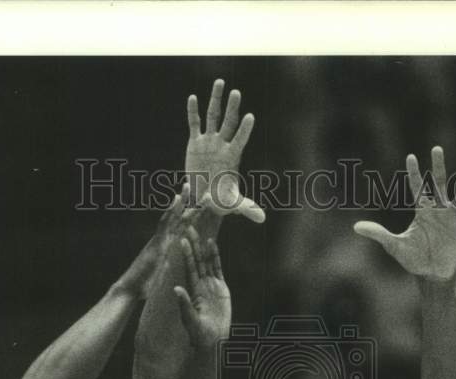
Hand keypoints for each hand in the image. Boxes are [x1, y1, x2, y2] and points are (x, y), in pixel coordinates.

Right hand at [118, 186, 188, 298]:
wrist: (130, 290)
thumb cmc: (144, 287)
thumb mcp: (163, 278)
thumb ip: (170, 270)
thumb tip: (178, 270)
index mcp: (169, 248)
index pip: (183, 230)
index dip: (192, 218)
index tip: (201, 206)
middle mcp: (164, 241)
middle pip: (179, 219)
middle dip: (189, 205)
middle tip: (197, 187)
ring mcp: (160, 241)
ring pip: (173, 218)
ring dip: (181, 202)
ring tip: (188, 186)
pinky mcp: (157, 244)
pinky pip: (166, 224)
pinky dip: (171, 211)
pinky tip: (177, 199)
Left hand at [173, 227, 230, 346]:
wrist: (213, 340)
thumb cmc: (198, 334)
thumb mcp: (190, 319)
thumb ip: (184, 304)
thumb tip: (176, 289)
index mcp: (192, 290)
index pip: (188, 268)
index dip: (186, 254)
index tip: (181, 240)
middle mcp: (200, 285)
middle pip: (197, 261)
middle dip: (193, 245)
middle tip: (189, 227)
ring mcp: (211, 285)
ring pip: (207, 262)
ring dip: (204, 248)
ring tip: (201, 232)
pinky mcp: (221, 288)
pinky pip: (218, 269)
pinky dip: (215, 257)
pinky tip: (212, 245)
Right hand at [185, 79, 264, 223]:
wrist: (203, 198)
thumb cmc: (221, 201)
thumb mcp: (233, 205)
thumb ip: (247, 208)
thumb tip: (262, 219)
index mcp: (232, 157)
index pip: (241, 140)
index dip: (245, 130)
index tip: (251, 117)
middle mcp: (222, 145)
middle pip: (228, 122)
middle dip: (232, 108)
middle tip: (237, 92)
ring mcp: (209, 142)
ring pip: (213, 117)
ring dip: (216, 100)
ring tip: (220, 82)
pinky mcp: (195, 142)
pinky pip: (194, 124)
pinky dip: (193, 112)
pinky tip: (193, 97)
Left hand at [354, 147, 455, 281]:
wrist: (431, 273)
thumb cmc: (414, 258)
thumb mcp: (394, 245)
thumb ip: (378, 234)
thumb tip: (355, 227)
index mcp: (423, 211)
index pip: (417, 187)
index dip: (413, 173)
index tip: (410, 156)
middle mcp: (438, 210)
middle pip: (439, 183)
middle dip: (437, 167)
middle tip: (436, 148)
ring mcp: (451, 219)